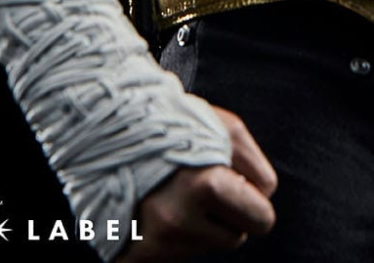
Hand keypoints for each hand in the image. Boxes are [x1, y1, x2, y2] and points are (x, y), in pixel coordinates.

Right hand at [121, 107, 277, 259]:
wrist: (107, 129)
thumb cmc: (172, 123)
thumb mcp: (223, 127)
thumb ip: (253, 162)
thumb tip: (265, 195)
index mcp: (207, 186)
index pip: (261, 218)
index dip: (254, 199)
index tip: (238, 182)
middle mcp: (179, 221)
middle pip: (237, 237)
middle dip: (230, 215)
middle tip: (209, 187)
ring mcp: (155, 243)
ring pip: (207, 245)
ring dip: (201, 223)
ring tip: (178, 189)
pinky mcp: (136, 256)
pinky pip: (178, 255)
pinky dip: (175, 235)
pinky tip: (159, 206)